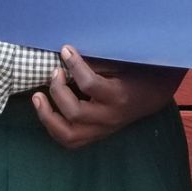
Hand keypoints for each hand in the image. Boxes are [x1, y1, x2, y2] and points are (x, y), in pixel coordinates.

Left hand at [32, 46, 182, 148]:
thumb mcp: (121, 62)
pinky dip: (54, 128)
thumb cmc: (137, 73)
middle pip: (75, 113)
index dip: (75, 65)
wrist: (153, 94)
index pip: (90, 84)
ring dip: (48, 117)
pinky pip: (70, 140)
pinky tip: (46, 111)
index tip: (66, 50)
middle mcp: (109, 117)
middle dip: (58, 91)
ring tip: (38, 97)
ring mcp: (102, 130)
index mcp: (118, 96)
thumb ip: (96, 62)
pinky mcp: (96, 135)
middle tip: (55, 72)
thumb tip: (67, 55)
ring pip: (68, 135)